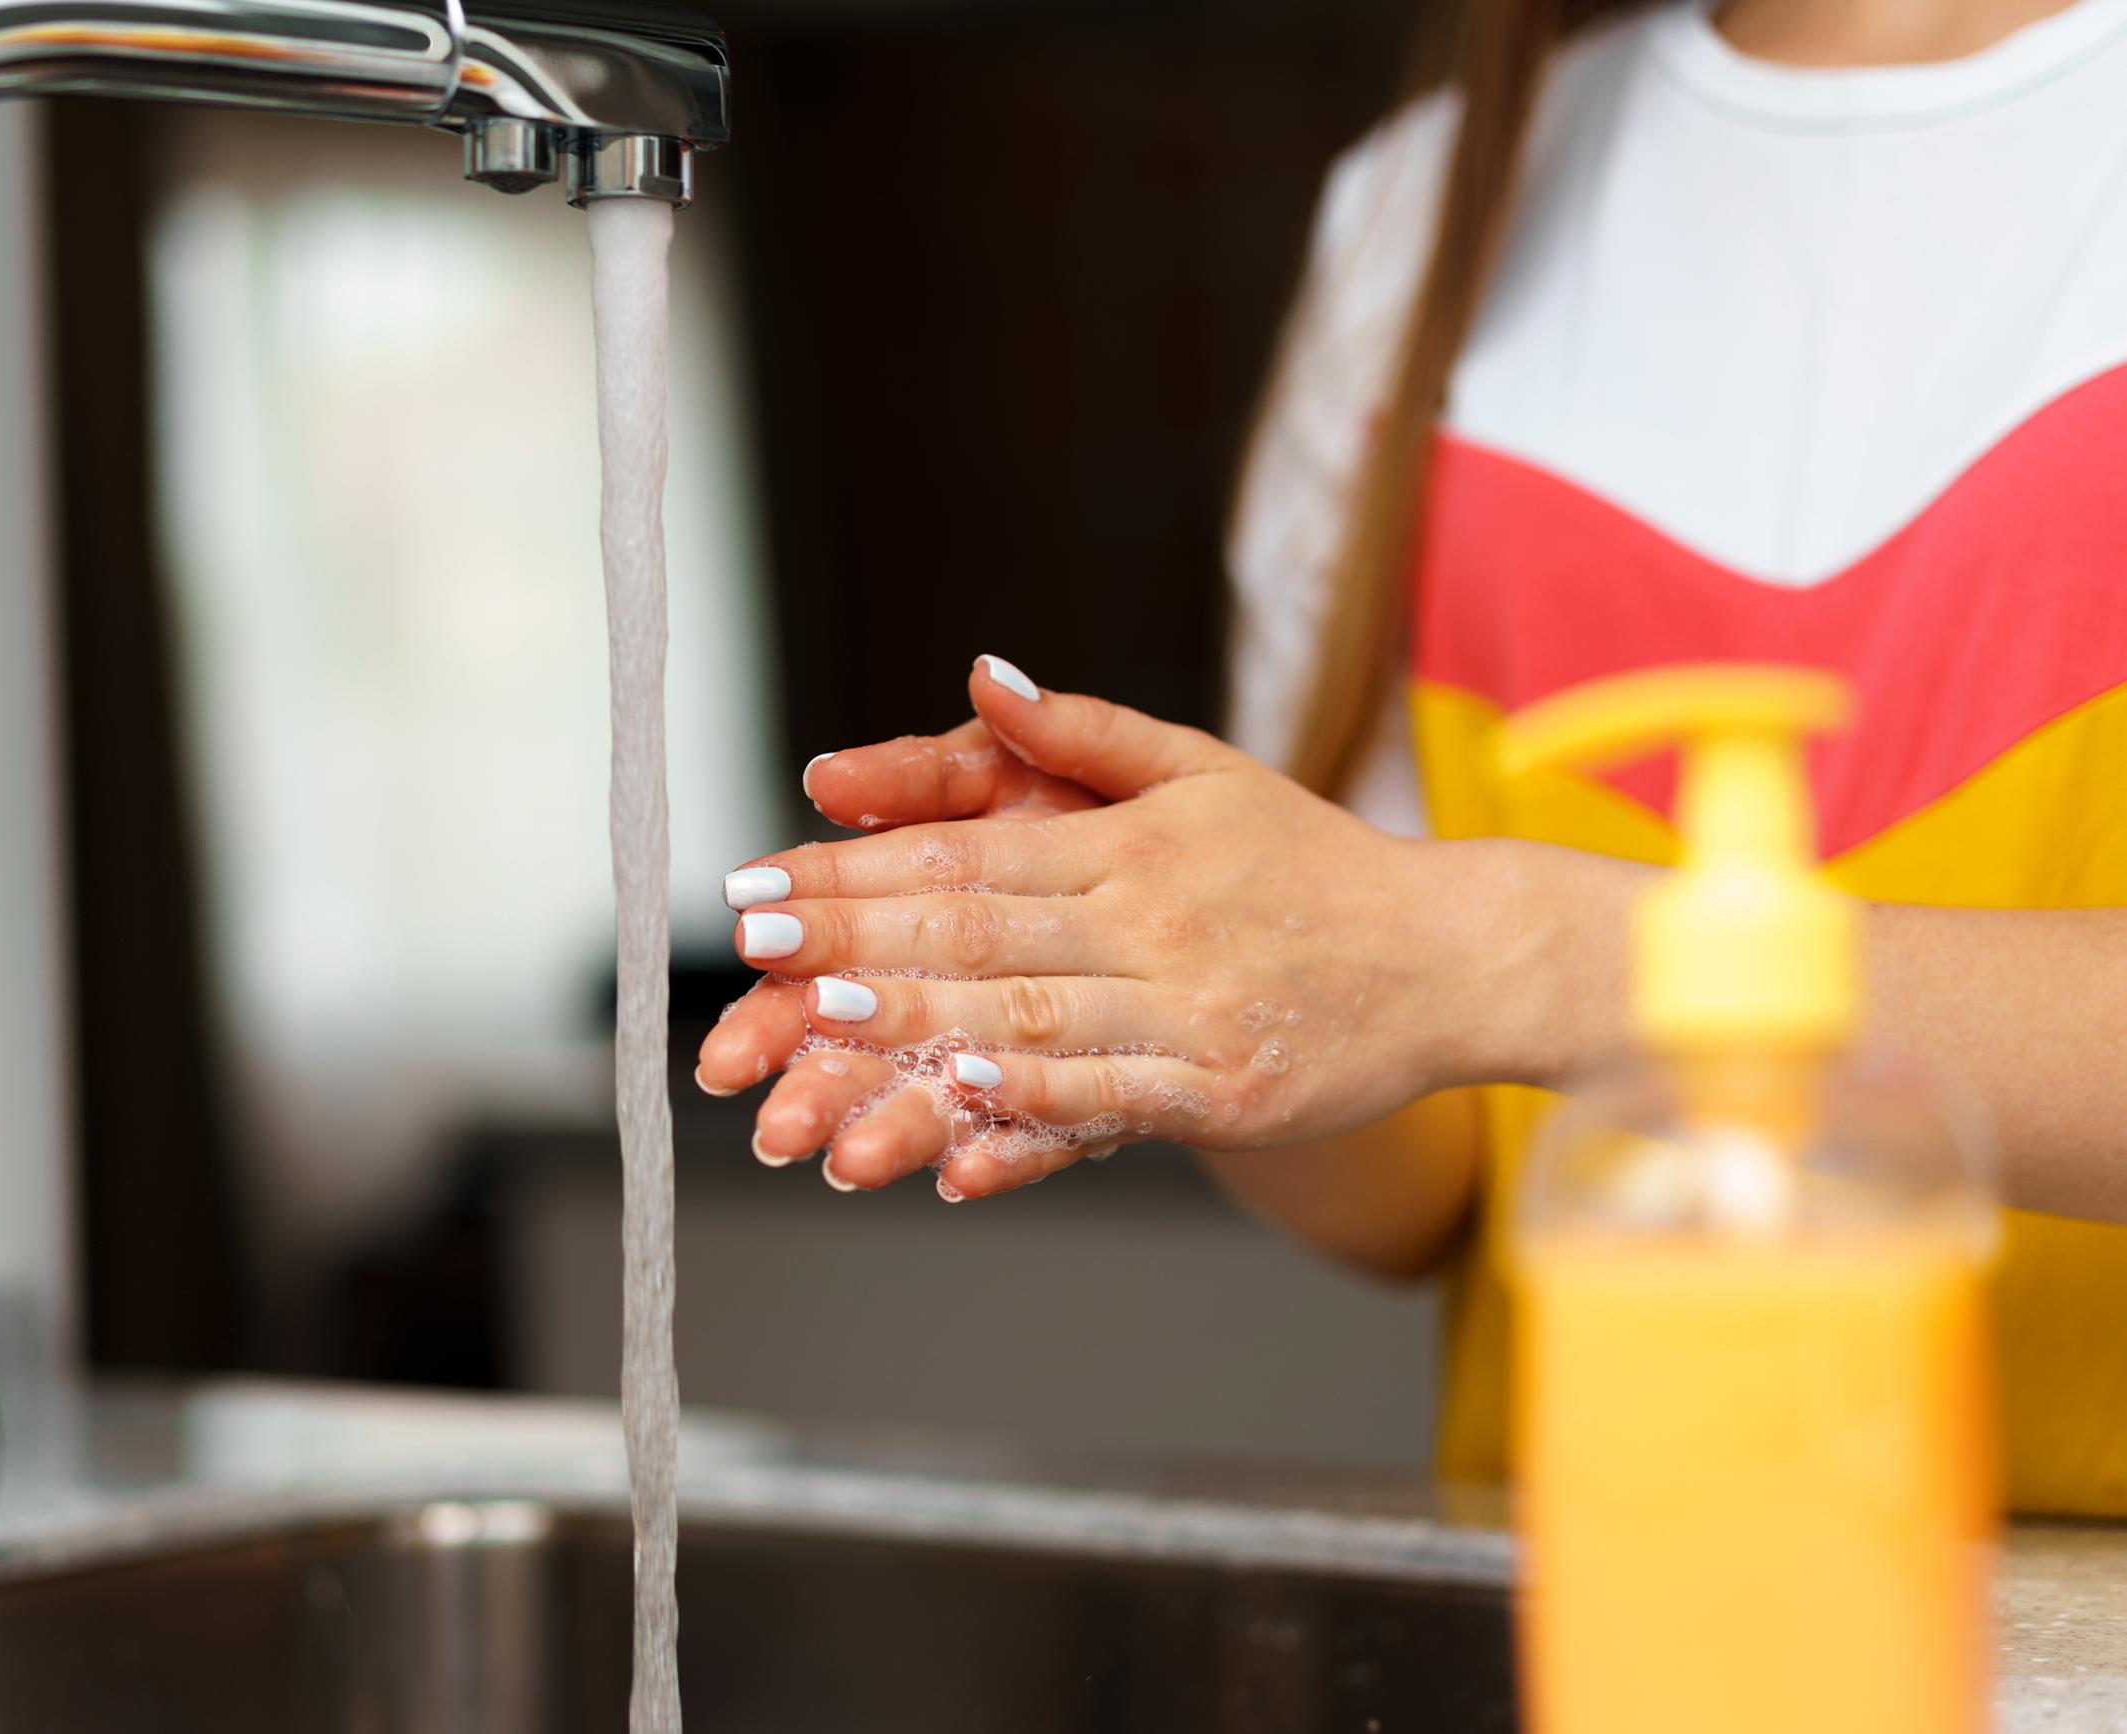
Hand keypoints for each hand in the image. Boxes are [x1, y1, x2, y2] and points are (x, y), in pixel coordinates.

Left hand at [695, 657, 1632, 1200]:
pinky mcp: (1225, 1094)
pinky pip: (1113, 1102)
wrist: (1452, 956)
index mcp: (1129, 843)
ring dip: (918, 1025)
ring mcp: (1187, 1012)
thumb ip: (1082, 732)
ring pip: (1032, 1018)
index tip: (758, 888)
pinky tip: (960, 1112)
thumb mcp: (1203, 770)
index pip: (963, 856)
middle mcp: (1150, 922)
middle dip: (854, 943)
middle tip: (756, 951)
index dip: (852, 873)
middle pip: (978, 934)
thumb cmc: (1310, 864)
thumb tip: (979, 675)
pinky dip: (1033, 1108)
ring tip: (823, 1026)